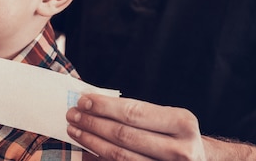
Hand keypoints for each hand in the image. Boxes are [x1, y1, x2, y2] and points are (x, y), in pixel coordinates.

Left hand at [67, 94, 205, 159]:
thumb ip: (136, 113)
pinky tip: (86, 151)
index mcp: (182, 123)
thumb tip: (92, 105)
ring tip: (75, 131)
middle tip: (72, 114)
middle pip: (125, 134)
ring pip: (121, 156)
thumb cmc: (177, 136)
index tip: (83, 100)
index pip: (134, 112)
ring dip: (92, 142)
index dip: (105, 106)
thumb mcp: (168, 120)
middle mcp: (180, 149)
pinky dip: (100, 159)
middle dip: (93, 123)